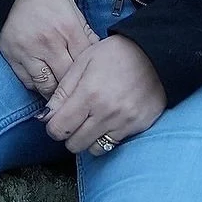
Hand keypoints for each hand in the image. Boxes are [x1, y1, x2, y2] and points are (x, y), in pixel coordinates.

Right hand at [0, 0, 95, 100]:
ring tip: (61, 94)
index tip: (91, 80)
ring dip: (55, 92)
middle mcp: (48, 43)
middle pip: (66, 79)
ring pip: (46, 86)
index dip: (89, 74)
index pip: (84, 62)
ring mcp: (28, 51)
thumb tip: (96, 52)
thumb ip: (84, 32)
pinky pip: (26, 81)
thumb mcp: (72, 7)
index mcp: (67, 28)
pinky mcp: (11, 55)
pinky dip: (36, 85)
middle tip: (78, 94)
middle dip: (74, 88)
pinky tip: (43, 83)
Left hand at [45, 33, 166, 155]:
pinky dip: (107, 137)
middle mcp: (106, 113)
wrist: (156, 52)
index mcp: (89, 94)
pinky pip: (114, 144)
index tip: (57, 119)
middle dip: (69, 135)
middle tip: (75, 120)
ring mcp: (124, 122)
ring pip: (94, 149)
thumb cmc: (115, 54)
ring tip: (92, 121)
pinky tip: (109, 121)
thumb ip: (63, 92)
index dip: (53, 127)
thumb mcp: (83, 63)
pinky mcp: (139, 126)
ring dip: (88, 139)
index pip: (59, 129)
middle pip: (74, 144)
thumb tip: (45, 117)